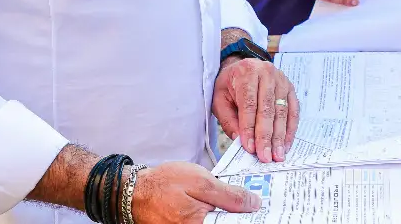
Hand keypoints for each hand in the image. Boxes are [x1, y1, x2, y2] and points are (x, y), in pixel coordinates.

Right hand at [131, 160, 260, 221]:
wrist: (136, 193)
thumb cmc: (165, 184)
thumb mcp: (200, 181)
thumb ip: (229, 196)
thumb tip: (254, 204)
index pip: (237, 223)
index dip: (252, 215)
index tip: (264, 207)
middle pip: (230, 223)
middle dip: (243, 214)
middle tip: (253, 202)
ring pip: (220, 223)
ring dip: (231, 214)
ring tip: (241, 204)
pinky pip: (209, 222)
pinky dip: (219, 216)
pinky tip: (225, 208)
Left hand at [212, 57, 299, 163]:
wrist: (241, 66)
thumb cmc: (229, 85)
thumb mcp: (219, 99)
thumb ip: (229, 120)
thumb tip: (241, 141)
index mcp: (246, 73)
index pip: (249, 104)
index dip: (249, 128)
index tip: (250, 148)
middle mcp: (267, 73)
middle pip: (268, 109)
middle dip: (266, 136)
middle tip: (265, 157)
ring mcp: (282, 80)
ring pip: (282, 111)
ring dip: (280, 136)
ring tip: (277, 155)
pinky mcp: (291, 88)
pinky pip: (293, 111)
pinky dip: (290, 130)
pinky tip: (285, 144)